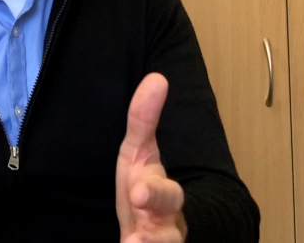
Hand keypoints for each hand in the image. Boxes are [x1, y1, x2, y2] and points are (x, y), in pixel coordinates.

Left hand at [116, 73, 186, 242]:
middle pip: (167, 234)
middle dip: (153, 233)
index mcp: (164, 197)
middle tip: (136, 229)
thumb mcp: (139, 152)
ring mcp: (156, 242)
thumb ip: (144, 119)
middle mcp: (165, 226)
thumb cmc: (144, 186)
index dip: (153, 193)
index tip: (136, 191)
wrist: (154, 228)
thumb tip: (157, 77)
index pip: (165, 195)